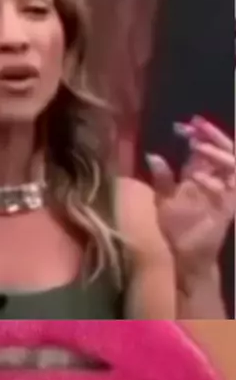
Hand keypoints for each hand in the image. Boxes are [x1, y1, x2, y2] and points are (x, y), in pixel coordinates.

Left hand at [146, 116, 234, 281]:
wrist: (186, 256)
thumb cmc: (176, 229)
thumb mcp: (163, 200)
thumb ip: (162, 178)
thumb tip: (153, 155)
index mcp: (199, 176)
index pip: (202, 149)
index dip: (196, 135)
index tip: (183, 125)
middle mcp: (214, 181)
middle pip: (221, 150)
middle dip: (211, 134)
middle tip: (196, 123)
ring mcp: (224, 193)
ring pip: (231, 164)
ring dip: (216, 152)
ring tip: (197, 144)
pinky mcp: (228, 207)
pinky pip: (229, 188)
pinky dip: (213, 180)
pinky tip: (195, 176)